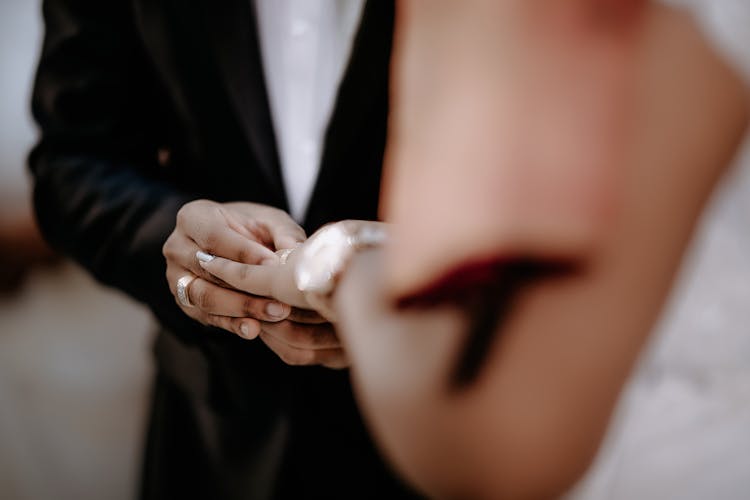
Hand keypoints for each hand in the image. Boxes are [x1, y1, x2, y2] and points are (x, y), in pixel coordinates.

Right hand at [163, 199, 305, 337]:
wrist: (235, 242)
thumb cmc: (253, 227)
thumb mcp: (270, 220)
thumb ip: (283, 232)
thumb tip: (295, 251)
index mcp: (193, 217)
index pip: (214, 237)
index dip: (244, 253)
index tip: (274, 264)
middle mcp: (177, 247)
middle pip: (207, 271)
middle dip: (246, 287)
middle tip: (280, 298)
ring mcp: (176, 278)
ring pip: (205, 297)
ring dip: (241, 308)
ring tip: (275, 313)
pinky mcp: (186, 303)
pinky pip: (207, 317)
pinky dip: (232, 324)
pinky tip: (254, 329)